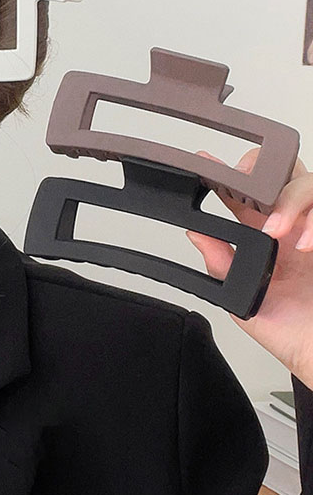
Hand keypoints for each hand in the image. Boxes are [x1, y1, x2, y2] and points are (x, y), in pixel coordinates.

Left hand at [186, 148, 312, 389]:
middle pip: (284, 175)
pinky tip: (306, 245)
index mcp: (265, 236)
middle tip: (252, 190)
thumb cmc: (290, 332)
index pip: (242, 194)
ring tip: (277, 230)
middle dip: (267, 171)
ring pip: (309, 187)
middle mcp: (293, 227)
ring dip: (292, 201)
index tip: (204, 162)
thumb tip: (194, 234)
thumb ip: (222, 267)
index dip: (224, 175)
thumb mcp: (246, 300)